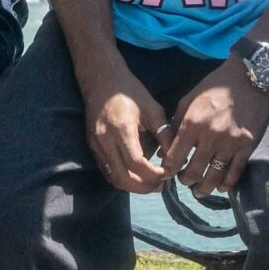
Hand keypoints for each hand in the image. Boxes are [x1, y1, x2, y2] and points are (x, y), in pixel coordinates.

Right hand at [80, 55, 171, 194]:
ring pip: (113, 178)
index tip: (167, 173)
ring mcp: (96, 146)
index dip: (153, 174)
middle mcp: (106, 141)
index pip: (136, 164)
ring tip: (151, 184)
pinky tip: (136, 176)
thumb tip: (176, 157)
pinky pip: (107, 171)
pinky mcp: (92, 148)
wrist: (101, 81)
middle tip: (160, 185)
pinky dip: (122, 179)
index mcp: (122, 129)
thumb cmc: (130, 92)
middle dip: (144, 187)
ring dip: (133, 187)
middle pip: (123, 178)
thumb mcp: (153, 109)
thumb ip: (164, 134)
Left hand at [163, 60, 268, 191]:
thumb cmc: (215, 86)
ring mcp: (231, 142)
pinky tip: (221, 186)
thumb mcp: (189, 99)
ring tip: (200, 190)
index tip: (167, 173)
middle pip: (194, 171)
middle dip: (186, 180)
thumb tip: (164, 149)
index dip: (169, 170)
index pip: (175, 157)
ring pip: (214, 176)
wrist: (248, 77)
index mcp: (192, 123)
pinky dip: (226, 183)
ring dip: (204, 187)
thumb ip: (175, 123)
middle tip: (185, 180)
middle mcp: (210, 135)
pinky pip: (235, 172)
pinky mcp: (247, 145)